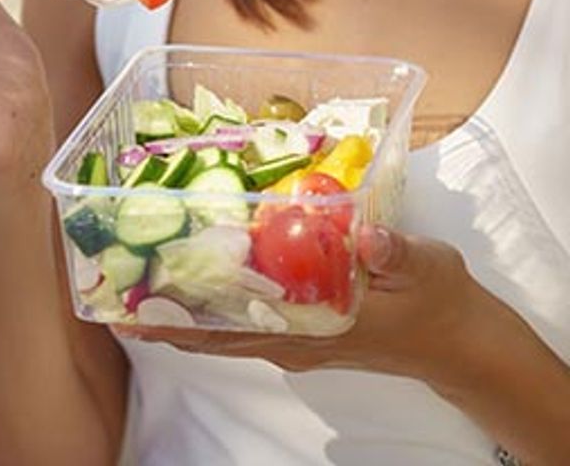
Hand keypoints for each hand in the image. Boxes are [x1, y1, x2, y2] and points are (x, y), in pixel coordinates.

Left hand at [114, 224, 481, 386]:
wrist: (460, 339)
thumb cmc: (439, 303)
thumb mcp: (425, 269)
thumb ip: (394, 252)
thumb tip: (365, 236)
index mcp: (318, 327)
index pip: (236, 330)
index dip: (186, 320)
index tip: (138, 308)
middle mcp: (296, 339)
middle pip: (216, 335)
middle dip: (166, 317)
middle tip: (116, 294)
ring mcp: (297, 336)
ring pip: (226, 330)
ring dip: (184, 312)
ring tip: (137, 287)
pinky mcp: (305, 326)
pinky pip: (246, 320)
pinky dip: (214, 305)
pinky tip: (196, 278)